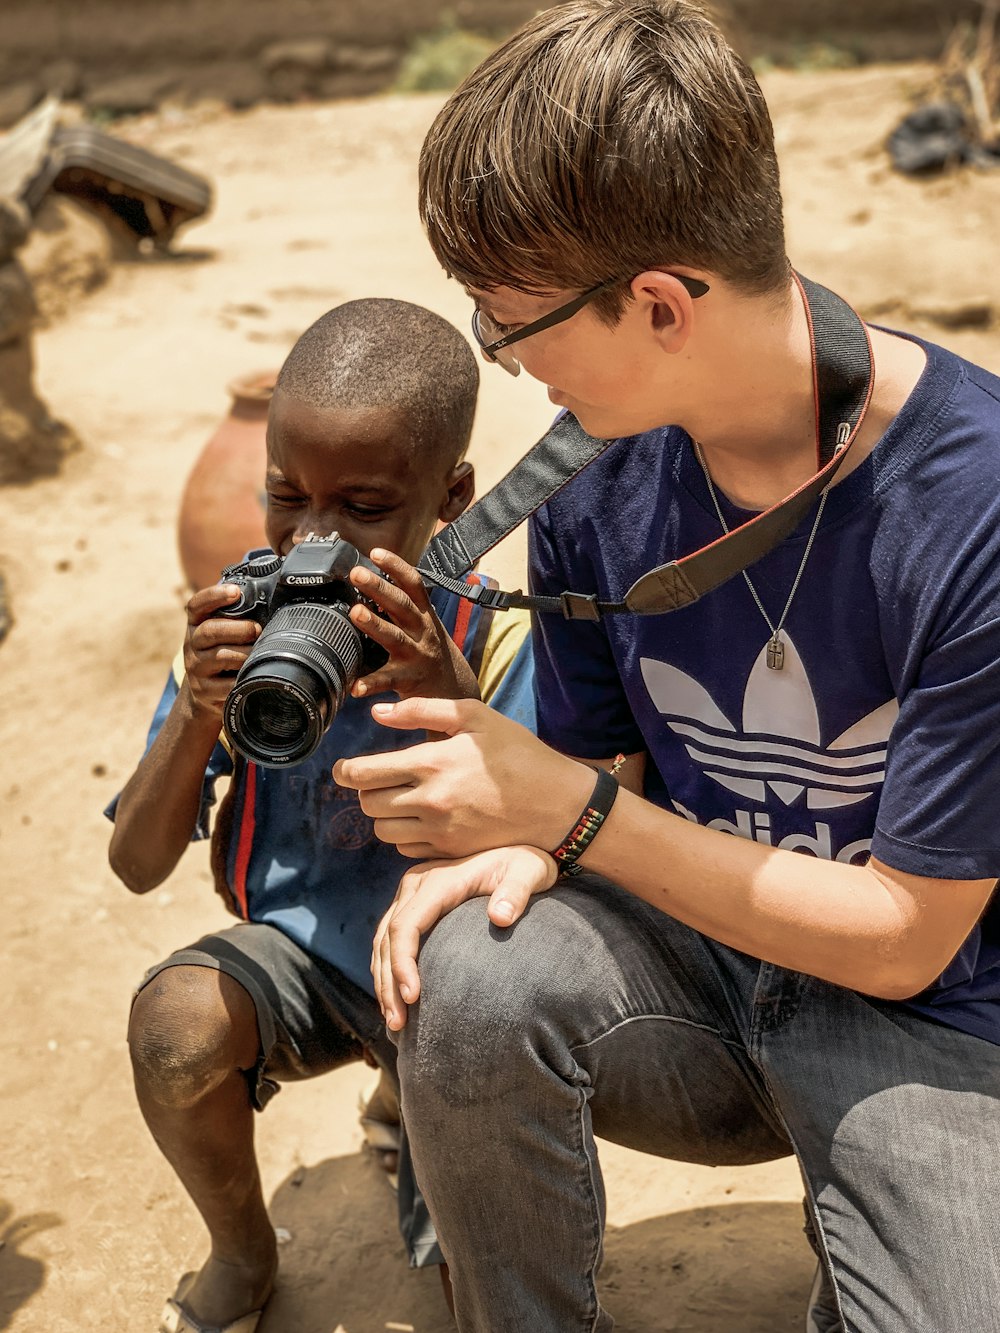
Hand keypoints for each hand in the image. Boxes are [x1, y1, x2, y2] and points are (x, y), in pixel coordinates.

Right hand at [182, 583, 259, 720]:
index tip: (235, 591)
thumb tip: (271, 602)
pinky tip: (252, 675)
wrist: (208, 694)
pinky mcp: (204, 690)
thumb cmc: (224, 654)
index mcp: (196, 624)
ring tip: (259, 653)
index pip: (197, 605)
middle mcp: (192, 644)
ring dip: (245, 654)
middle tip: (257, 630)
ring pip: (221, 657)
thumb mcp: (224, 633)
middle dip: (239, 628)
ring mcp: (196, 668)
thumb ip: (238, 617)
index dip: (214, 596)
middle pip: (210, 631)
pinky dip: (242, 678)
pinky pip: (226, 684)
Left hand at [334, 697, 594, 858]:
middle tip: (375, 780)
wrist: (557, 803)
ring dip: (383, 815)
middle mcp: (431, 800)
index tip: (343, 768)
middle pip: (368, 803)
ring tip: (398, 799)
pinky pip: (407, 850)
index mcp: (432, 762)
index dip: (346, 771)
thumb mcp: (476, 717)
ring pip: (383, 830)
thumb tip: (377, 712)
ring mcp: (440, 830)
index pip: (365, 773)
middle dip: (365, 791)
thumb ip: (422, 710)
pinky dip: (405, 836)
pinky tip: (421, 818)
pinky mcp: (451, 851)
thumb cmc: (518, 753)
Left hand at [348, 549, 479, 701]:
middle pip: (400, 605)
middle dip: (379, 587)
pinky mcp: (408, 679)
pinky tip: (355, 686)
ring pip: (394, 637)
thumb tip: (372, 581)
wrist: (453, 689)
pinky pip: (387, 680)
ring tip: (355, 613)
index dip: (395, 566)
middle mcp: (421, 631)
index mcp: (423, 614)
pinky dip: (370, 683)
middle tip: (356, 574)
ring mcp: (415, 655)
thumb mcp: (424, 623)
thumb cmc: (431, 651)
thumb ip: (403, 604)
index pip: (412, 584)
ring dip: (375, 624)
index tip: (376, 553)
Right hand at [372, 845, 557, 1028]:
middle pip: (388, 937)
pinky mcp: (416, 905)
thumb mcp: (530, 872)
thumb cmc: (527, 863)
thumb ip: (516, 892)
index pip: (407, 924)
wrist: (521, 849)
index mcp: (440, 880)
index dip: (403, 962)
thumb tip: (499, 917)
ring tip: (395, 1021)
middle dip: (389, 983)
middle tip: (398, 1023)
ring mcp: (413, 894)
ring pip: (383, 940)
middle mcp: (418, 884)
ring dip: (384, 981)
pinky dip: (389, 969)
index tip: (413, 997)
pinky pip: (392, 938)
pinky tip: (397, 998)